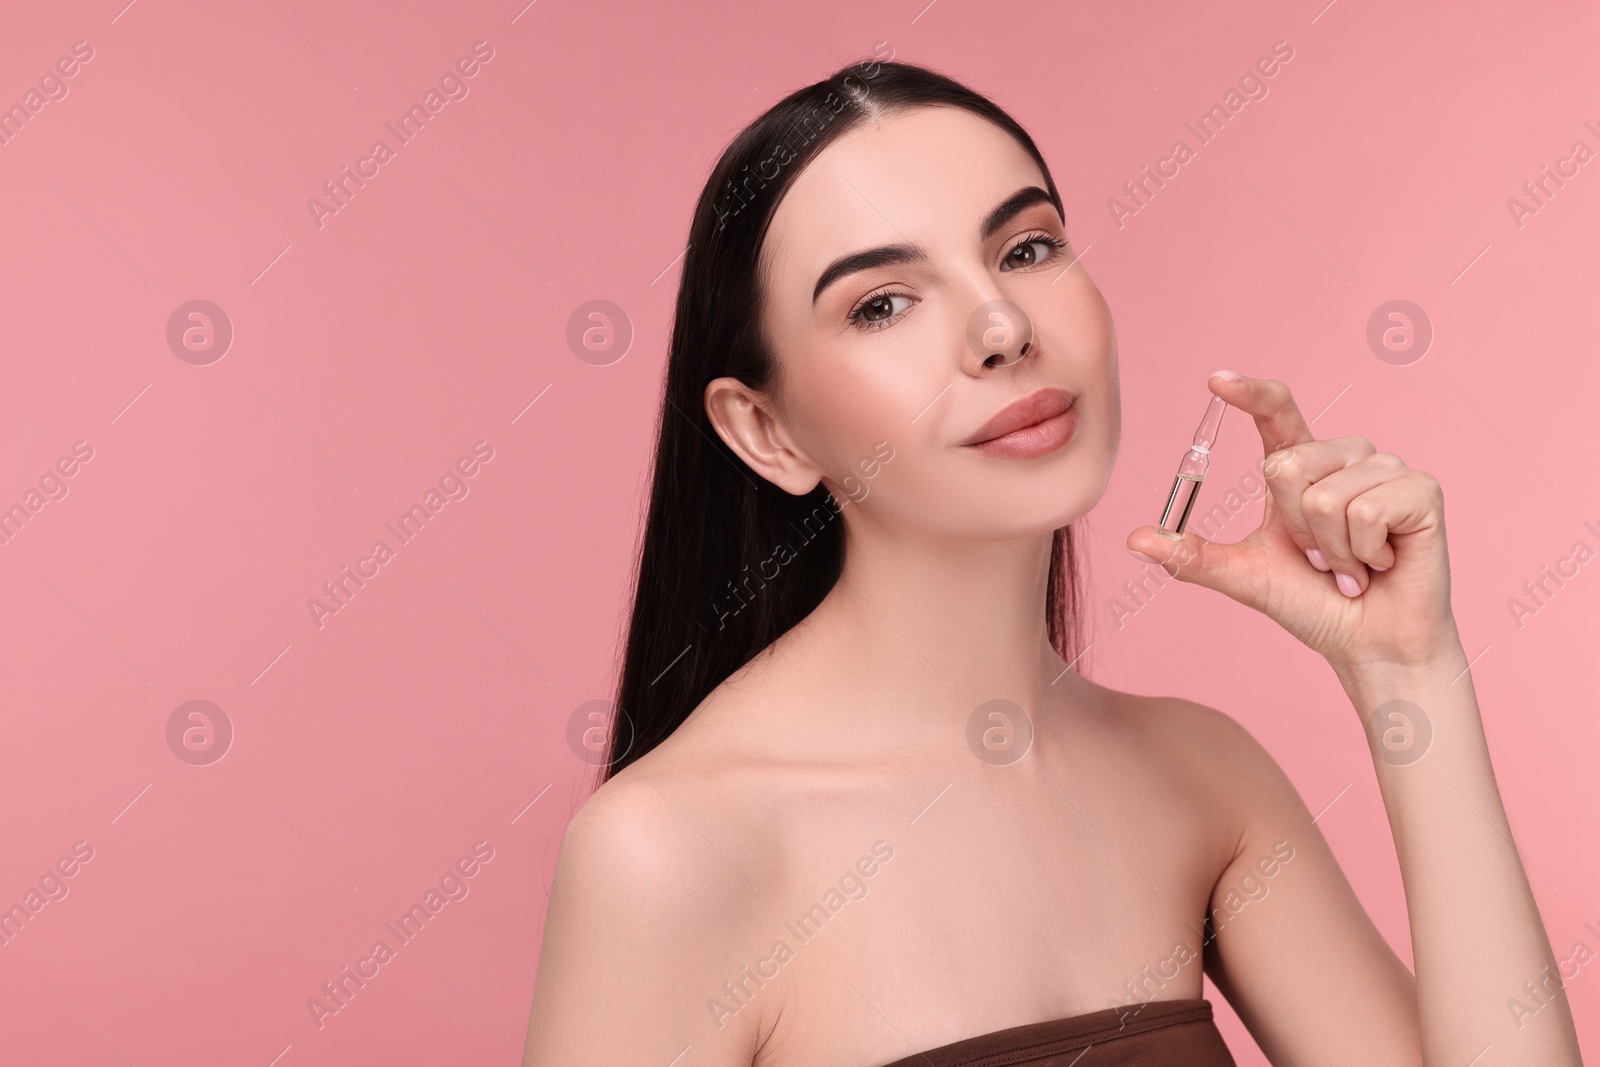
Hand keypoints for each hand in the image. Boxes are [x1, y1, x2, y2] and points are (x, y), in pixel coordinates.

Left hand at [1125, 372, 1460, 671]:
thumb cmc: (1312, 604)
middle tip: (1320, 558)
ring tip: (1352, 565)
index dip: (1250, 393)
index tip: (1215, 379)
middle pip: (1286, 465)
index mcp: (1302, 466)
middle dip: (1293, 528)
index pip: (1276, 413)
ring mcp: (1385, 469)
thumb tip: (1134, 539)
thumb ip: (1192, 555)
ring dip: (1330, 549)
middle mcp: (1344, 456)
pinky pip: (1367, 512)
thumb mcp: (1244, 575)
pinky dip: (1364, 553)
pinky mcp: (1422, 491)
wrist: (1368, 643)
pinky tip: (1382, 564)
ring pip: (1324, 496)